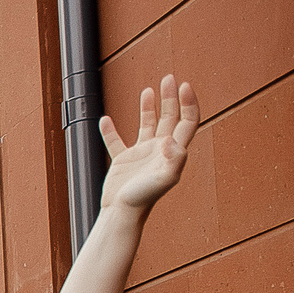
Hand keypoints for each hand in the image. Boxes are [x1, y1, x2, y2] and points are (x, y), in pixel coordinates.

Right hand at [99, 75, 198, 215]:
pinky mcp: (123, 161)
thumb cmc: (144, 199)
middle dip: (171, 97)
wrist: (122, 214)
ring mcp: (141, 154)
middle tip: (168, 78)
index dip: (188, 103)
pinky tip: (105, 120)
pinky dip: (110, 131)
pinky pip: (116, 142)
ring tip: (148, 90)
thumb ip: (173, 160)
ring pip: (147, 125)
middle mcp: (160, 150)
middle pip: (170, 118)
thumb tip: (170, 139)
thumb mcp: (164, 180)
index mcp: (173, 151)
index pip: (187, 122)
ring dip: (149, 107)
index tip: (183, 86)